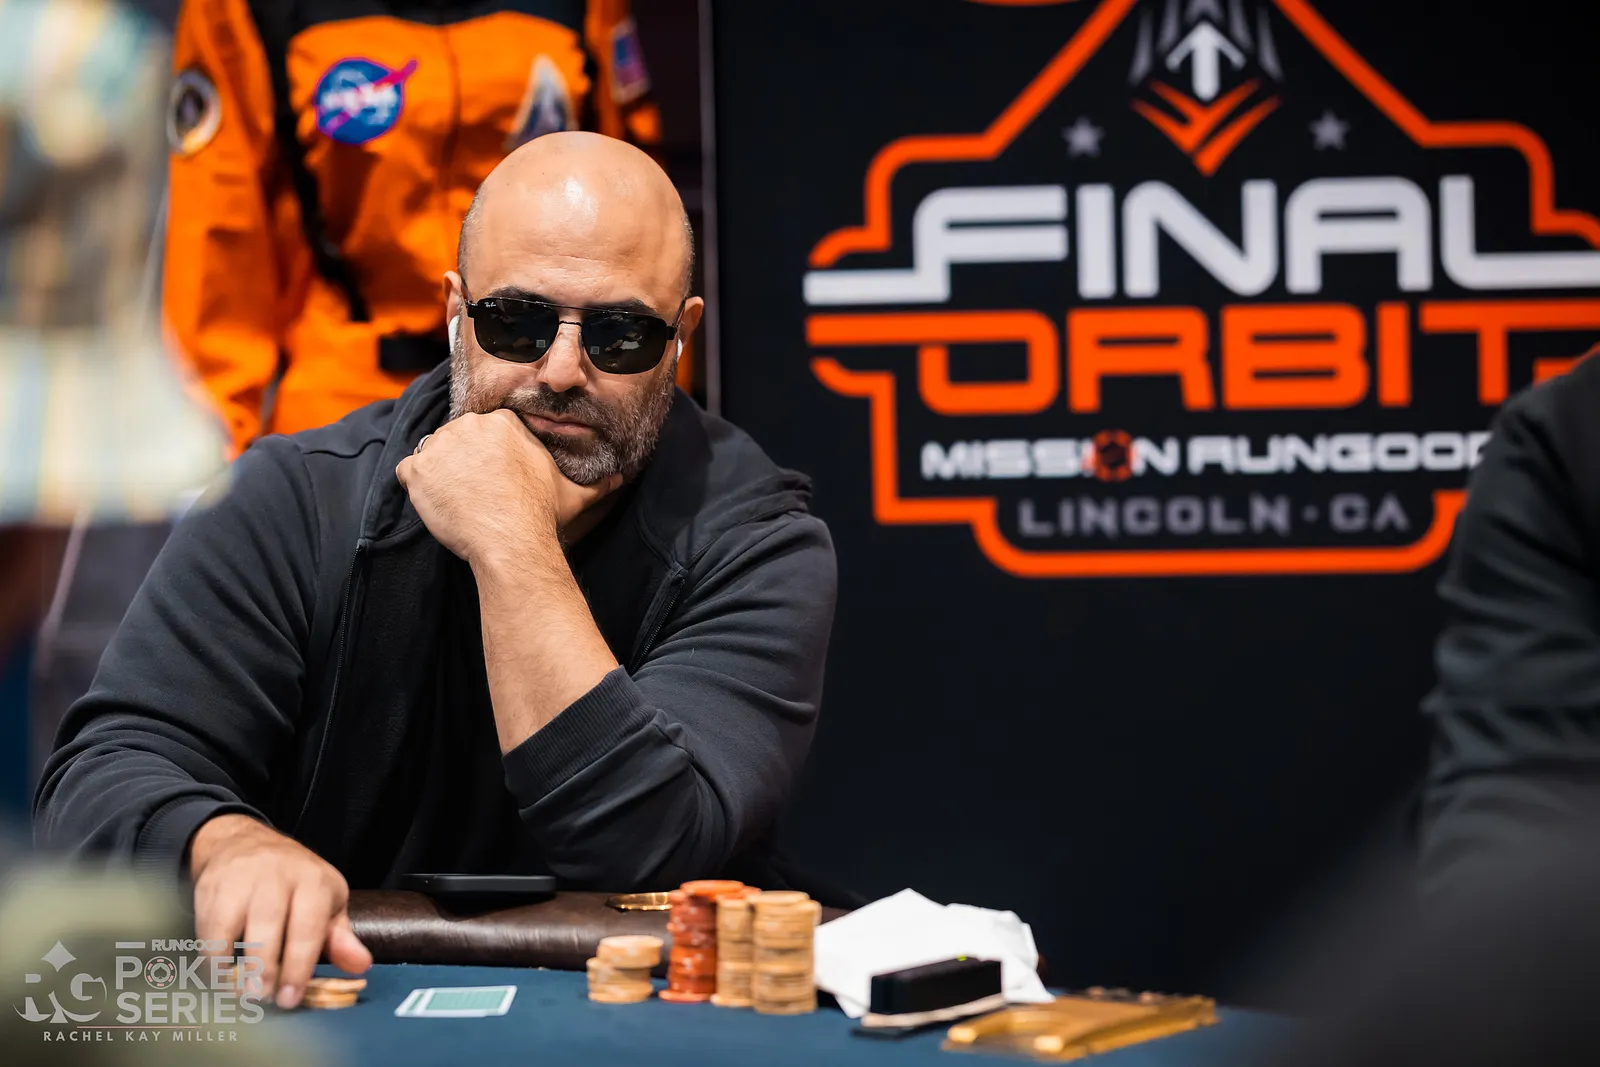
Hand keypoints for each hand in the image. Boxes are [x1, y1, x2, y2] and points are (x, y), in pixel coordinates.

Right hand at [188, 814, 371, 1008]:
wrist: (244, 842)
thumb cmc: (294, 883)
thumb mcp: (326, 902)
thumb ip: (340, 937)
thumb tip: (360, 966)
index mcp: (313, 881)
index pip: (308, 925)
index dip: (299, 965)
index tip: (290, 998)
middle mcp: (277, 875)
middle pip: (269, 923)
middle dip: (265, 967)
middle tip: (263, 999)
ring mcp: (241, 879)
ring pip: (232, 924)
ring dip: (232, 964)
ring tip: (239, 993)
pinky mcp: (211, 886)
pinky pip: (206, 926)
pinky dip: (209, 955)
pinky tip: (218, 975)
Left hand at [394, 409, 621, 567]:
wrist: (511, 540)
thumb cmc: (541, 515)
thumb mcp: (573, 494)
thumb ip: (596, 484)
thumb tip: (621, 480)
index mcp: (503, 423)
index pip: (485, 431)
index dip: (486, 456)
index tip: (492, 478)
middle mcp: (470, 425)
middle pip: (455, 438)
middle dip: (460, 462)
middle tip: (474, 492)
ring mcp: (440, 446)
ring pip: (431, 454)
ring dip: (438, 474)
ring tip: (457, 501)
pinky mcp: (418, 470)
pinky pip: (408, 473)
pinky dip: (417, 488)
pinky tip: (437, 505)